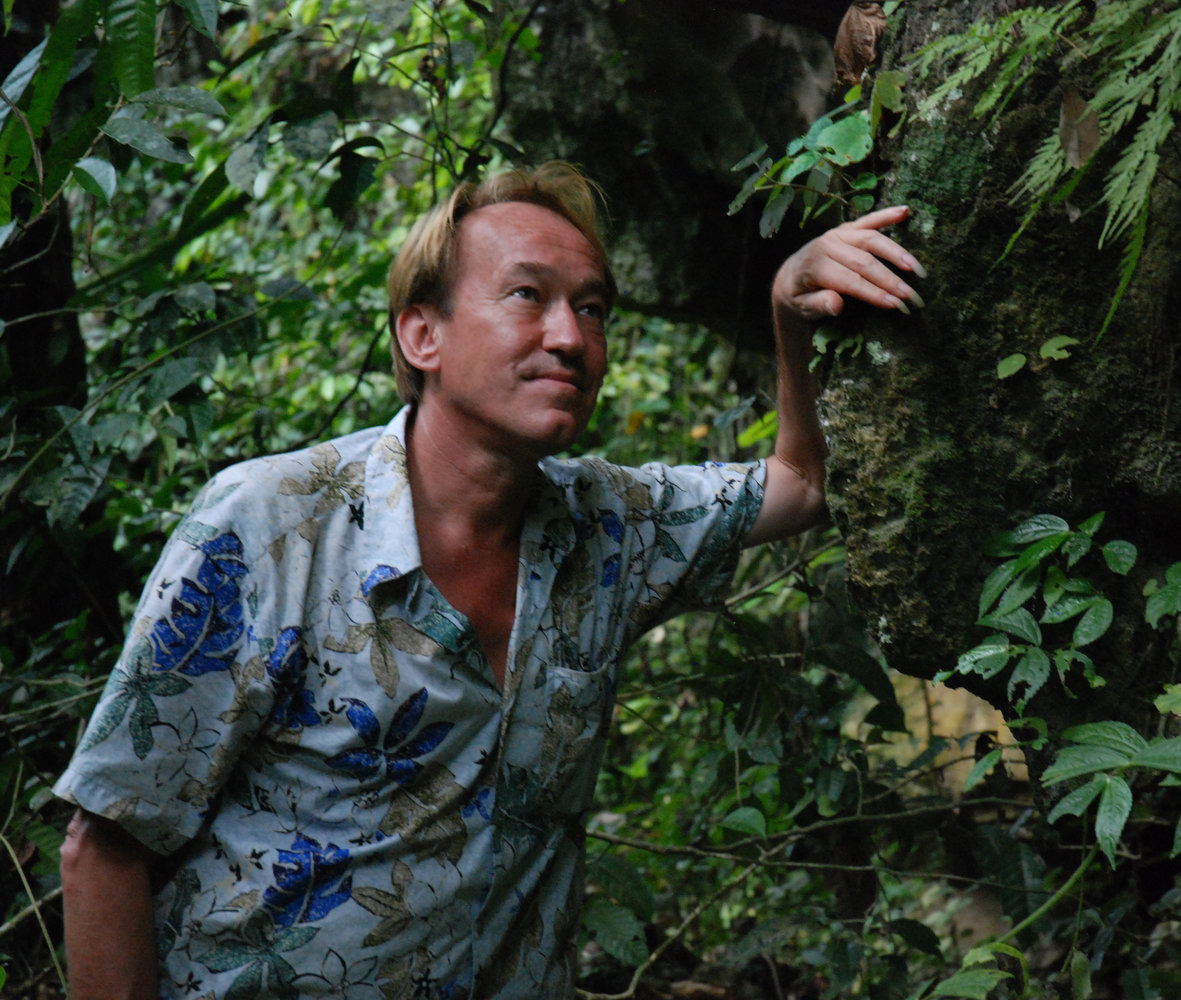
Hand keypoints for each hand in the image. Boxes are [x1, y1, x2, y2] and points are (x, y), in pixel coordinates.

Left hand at [773, 205, 925, 319]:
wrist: (789, 275)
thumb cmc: (799, 295)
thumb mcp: (801, 306)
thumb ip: (817, 305)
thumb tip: (836, 304)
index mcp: (815, 266)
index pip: (850, 280)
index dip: (873, 292)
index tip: (895, 304)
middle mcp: (827, 245)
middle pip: (864, 262)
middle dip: (890, 279)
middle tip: (912, 295)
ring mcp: (838, 234)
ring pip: (871, 239)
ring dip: (896, 253)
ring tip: (916, 268)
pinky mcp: (846, 228)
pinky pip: (868, 220)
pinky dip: (886, 214)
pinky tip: (906, 211)